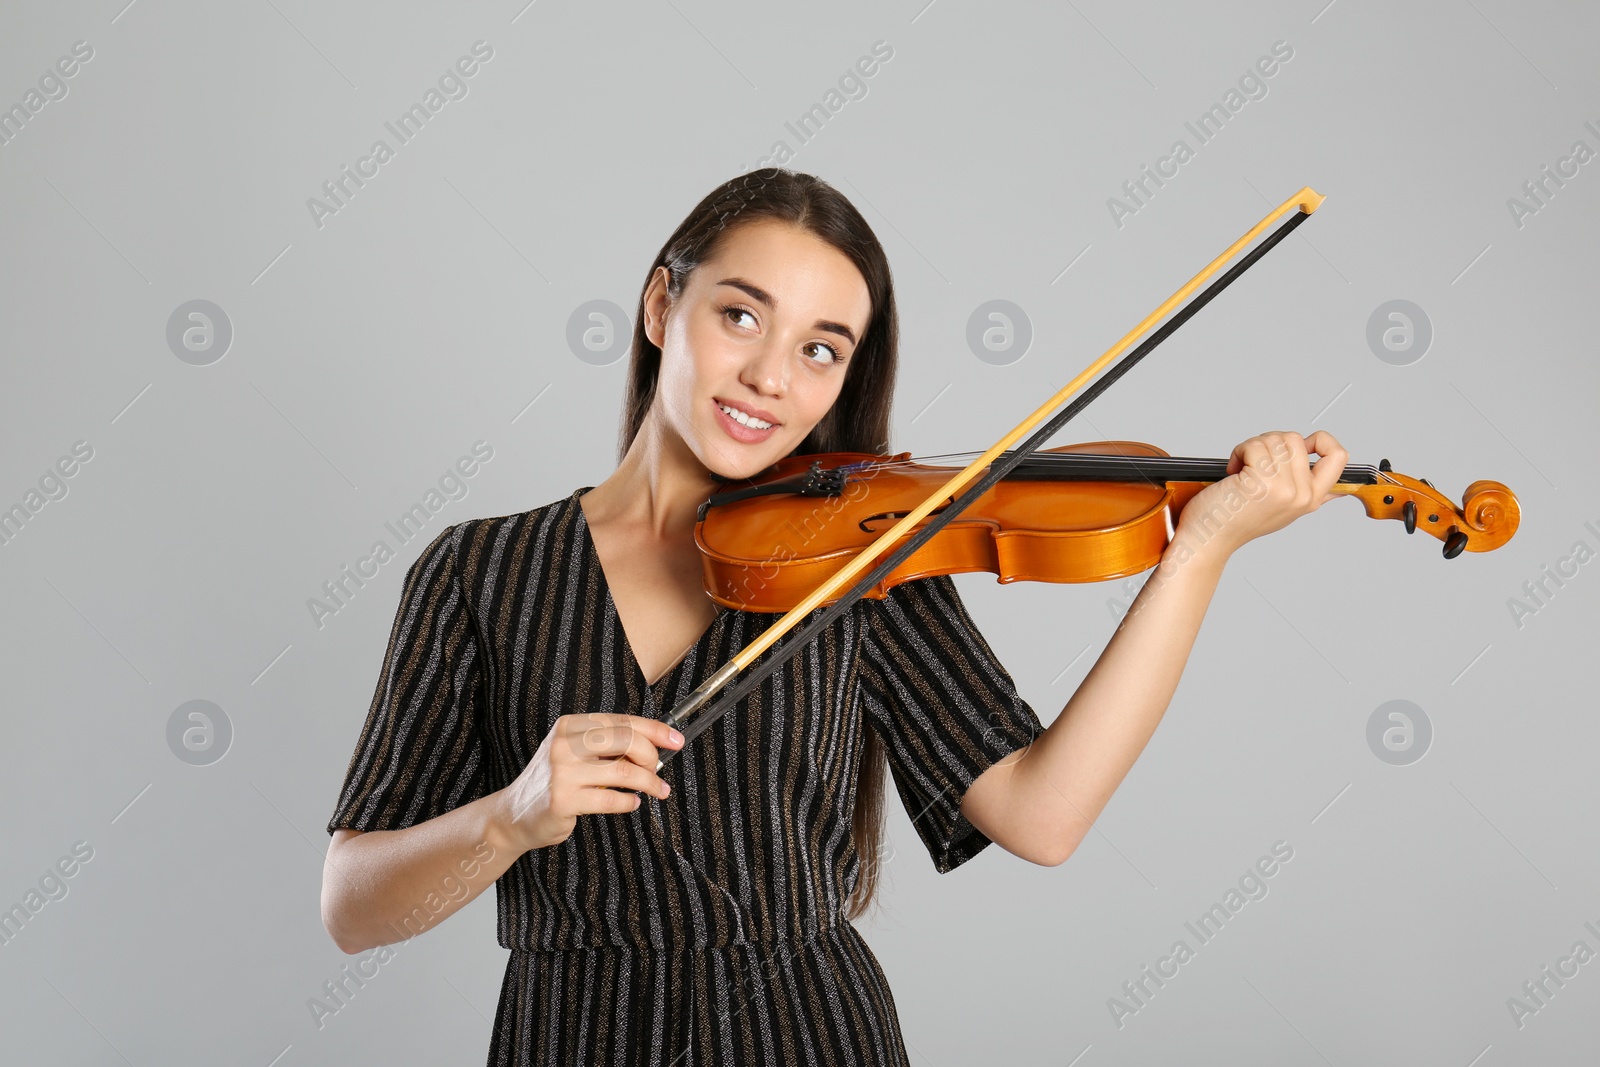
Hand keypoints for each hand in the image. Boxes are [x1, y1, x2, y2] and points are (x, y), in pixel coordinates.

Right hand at [499, 713, 683, 852]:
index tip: (676, 740)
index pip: (622, 721)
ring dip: (648, 782)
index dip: (655, 730)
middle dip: (651, 756)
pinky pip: (610, 799)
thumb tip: (656, 746)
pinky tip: (631, 803)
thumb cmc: (555, 783)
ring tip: (656, 790)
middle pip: (626, 740)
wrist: (514, 815)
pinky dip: (628, 802)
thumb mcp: (577, 754)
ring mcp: (561, 771)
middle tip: (659, 771)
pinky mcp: (562, 800)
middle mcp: (563, 743)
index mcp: (570, 726)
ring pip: (623, 771)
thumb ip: (608, 747)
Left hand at [1175, 430, 1347, 557]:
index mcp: (1311, 499)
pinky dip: (1239, 452)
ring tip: (1242, 468)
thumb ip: (1309, 490)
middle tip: (1253, 462)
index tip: (1302, 443)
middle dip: (1268, 442)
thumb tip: (1337, 473)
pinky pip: (1254, 446)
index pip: (1338, 457)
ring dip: (1251, 447)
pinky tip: (1233, 471)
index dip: (1322, 440)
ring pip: (1274, 439)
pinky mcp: (1261, 483)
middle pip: (1295, 439)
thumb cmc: (1236, 520)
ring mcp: (1283, 489)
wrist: (1209, 538)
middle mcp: (1301, 495)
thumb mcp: (1283, 508)